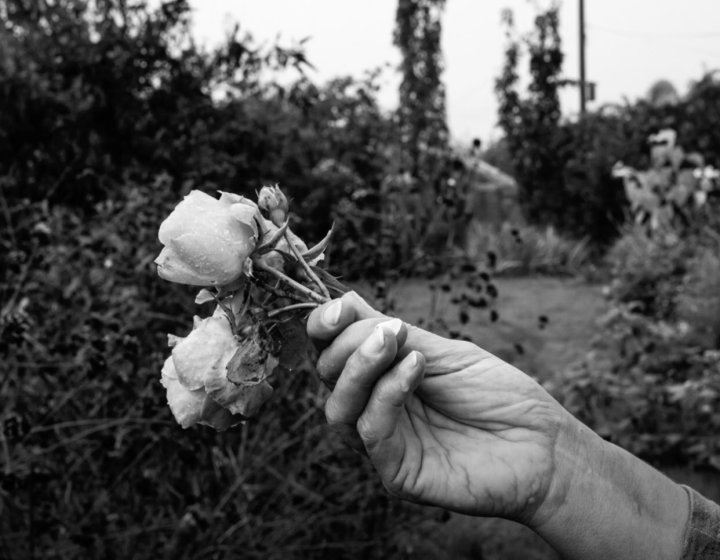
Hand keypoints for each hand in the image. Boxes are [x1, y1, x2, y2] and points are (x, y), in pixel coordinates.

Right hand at [307, 292, 570, 524]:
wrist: (544, 444)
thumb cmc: (499, 396)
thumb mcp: (443, 352)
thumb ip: (393, 333)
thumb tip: (345, 300)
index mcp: (383, 376)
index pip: (332, 350)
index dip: (324, 326)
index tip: (341, 308)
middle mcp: (375, 407)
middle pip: (327, 373)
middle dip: (348, 341)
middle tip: (390, 328)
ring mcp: (384, 441)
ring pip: (339, 403)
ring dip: (360, 363)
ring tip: (394, 339)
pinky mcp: (397, 471)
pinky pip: (371, 427)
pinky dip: (387, 390)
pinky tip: (416, 366)